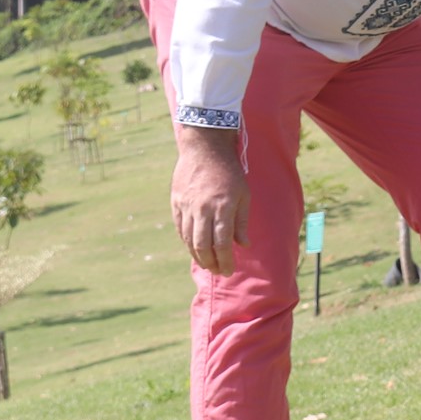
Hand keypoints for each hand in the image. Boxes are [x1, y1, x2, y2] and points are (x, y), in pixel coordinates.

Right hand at [172, 126, 249, 275]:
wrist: (204, 149)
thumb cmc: (229, 172)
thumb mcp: (244, 195)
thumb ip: (241, 221)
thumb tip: (243, 245)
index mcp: (223, 207)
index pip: (222, 243)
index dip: (225, 260)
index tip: (229, 270)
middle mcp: (203, 209)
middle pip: (203, 245)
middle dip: (211, 263)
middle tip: (218, 271)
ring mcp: (187, 206)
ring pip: (189, 240)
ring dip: (198, 256)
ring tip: (207, 264)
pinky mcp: (176, 202)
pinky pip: (180, 228)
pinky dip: (187, 242)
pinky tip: (194, 248)